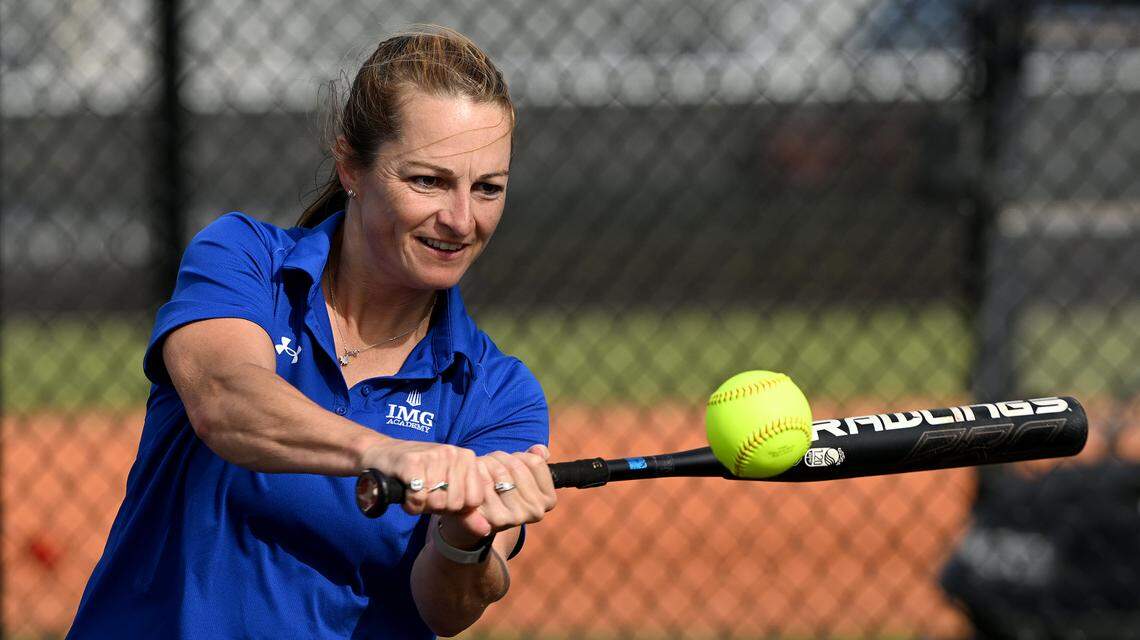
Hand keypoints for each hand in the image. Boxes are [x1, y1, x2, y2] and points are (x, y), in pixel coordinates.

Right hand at [361, 440, 482, 516]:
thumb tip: (487, 530)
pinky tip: (406, 490)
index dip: (455, 507)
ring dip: (421, 505)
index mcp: (468, 459)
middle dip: (436, 506)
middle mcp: (454, 453)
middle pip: (455, 503)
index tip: (441, 496)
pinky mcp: (412, 462)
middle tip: (425, 493)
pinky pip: (418, 498)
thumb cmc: (418, 476)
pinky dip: (409, 502)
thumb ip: (467, 511)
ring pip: (437, 502)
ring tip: (415, 491)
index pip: (474, 501)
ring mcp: (434, 455)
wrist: (381, 454)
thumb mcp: (447, 491)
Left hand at [438, 445, 556, 547]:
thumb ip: (534, 458)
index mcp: (549, 500)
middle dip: (501, 457)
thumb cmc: (502, 487)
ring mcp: (518, 517)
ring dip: (488, 464)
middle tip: (491, 461)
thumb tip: (539, 450)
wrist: (478, 516)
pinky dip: (477, 475)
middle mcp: (537, 511)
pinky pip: (485, 483)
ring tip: (482, 467)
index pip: (536, 461)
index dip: (520, 455)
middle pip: (517, 466)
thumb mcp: (522, 473)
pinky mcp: (497, 519)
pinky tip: (474, 478)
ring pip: (501, 473)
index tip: (510, 461)